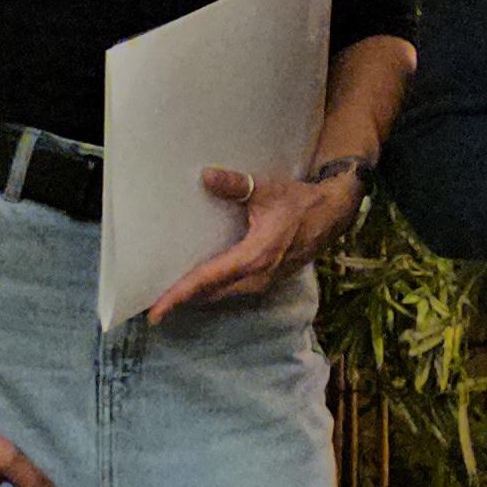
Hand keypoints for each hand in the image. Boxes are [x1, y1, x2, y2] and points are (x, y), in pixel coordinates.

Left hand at [148, 166, 358, 322]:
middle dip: (183, 300)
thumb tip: (206, 176)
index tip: (156, 309)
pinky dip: (215, 291)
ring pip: (223, 295)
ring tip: (171, 298)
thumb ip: (236, 185)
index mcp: (255, 257)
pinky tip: (202, 285)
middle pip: (211, 294)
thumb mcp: (268, 189)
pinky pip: (235, 291)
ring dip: (198, 297)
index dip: (180, 294)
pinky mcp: (270, 280)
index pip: (209, 279)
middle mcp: (258, 276)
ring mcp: (266, 281)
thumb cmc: (301, 201)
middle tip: (153, 305)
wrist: (334, 214)